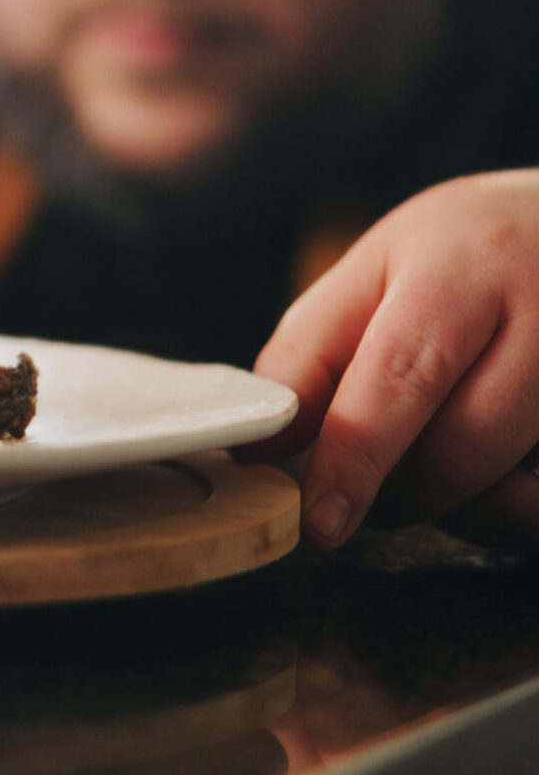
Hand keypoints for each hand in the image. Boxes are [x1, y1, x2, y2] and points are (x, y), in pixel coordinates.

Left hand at [248, 169, 538, 548]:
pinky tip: (501, 471)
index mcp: (462, 267)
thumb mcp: (377, 267)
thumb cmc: (469, 250)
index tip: (320, 524)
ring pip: (508, 483)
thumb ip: (312, 351)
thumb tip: (261, 444)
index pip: (401, 376)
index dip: (355, 460)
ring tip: (430, 460)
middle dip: (397, 493)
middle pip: (460, 448)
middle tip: (366, 490)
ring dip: (455, 504)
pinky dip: (512, 505)